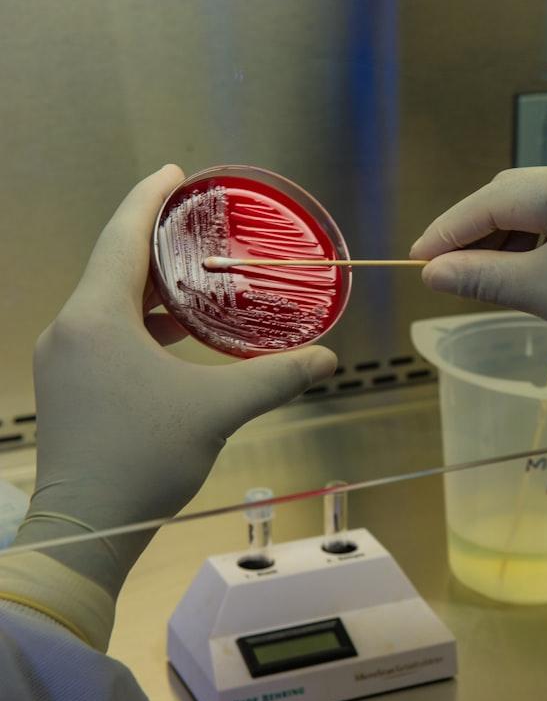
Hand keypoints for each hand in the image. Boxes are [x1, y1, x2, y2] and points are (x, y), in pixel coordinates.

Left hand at [16, 166, 337, 596]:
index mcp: (97, 317)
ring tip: (198, 276)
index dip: (149, 199)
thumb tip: (327, 359)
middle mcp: (71, 328)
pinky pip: (105, 331)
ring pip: (109, 301)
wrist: (86, 526)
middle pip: (114, 264)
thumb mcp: (217, 410)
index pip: (122, 236)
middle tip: (199, 224)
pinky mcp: (70, 386)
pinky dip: (142, 321)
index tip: (175, 174)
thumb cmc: (141, 458)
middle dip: (157, 240)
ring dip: (152, 285)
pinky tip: (177, 335)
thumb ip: (275, 377)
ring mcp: (65, 358)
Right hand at [410, 164, 546, 369]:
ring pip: (543, 219)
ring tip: (479, 282)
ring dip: (507, 248)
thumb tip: (435, 271)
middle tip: (444, 274)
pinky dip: (538, 255)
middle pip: (516, 201)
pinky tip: (524, 278)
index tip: (416, 259)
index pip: (491, 200)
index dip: (449, 230)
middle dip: (477, 236)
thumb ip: (488, 278)